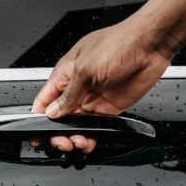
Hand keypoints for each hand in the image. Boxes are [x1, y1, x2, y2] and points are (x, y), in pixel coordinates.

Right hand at [31, 0, 185, 152]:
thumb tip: (53, 112)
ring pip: (77, 125)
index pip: (45, 100)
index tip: (35, 134)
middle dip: (58, 132)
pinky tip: (90, 142)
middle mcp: (78, 87)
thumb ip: (68, 94)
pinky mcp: (109, 108)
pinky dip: (92, 137)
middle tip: (62, 142)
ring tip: (77, 143)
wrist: (150, 45)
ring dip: (75, 137)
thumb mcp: (85, 69)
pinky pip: (97, 127)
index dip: (38, 117)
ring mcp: (93, 98)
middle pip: (60, 117)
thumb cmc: (118, 43)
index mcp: (66, 73)